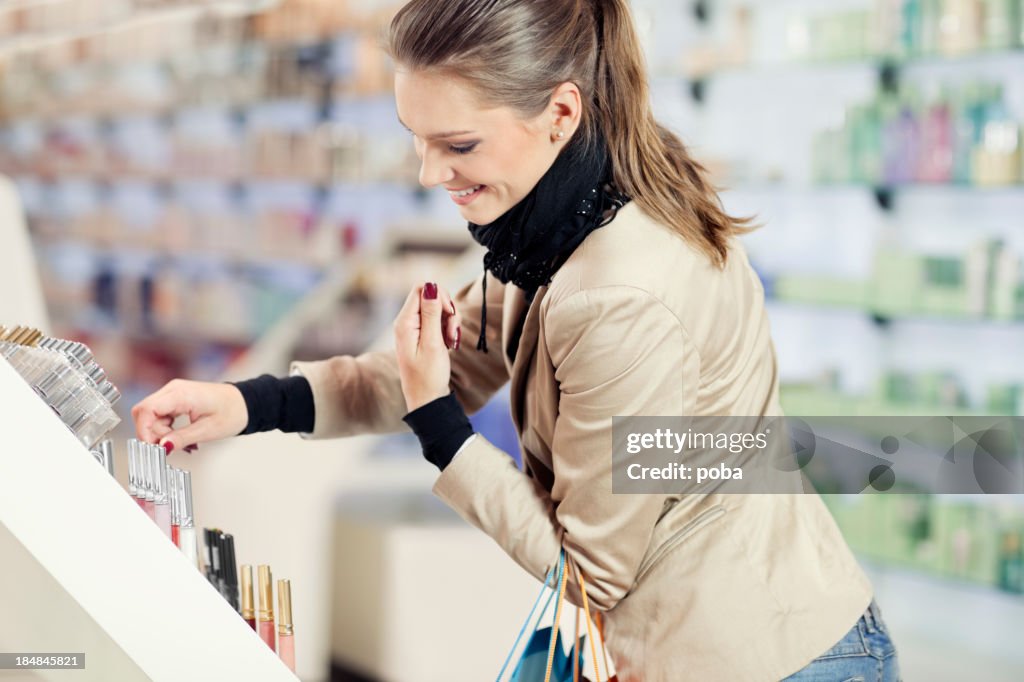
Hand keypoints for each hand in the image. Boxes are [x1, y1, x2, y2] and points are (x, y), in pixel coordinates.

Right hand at [131, 379, 248, 452]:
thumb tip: (162, 447)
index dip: (145, 431)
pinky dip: (165, 428)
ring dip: (159, 433)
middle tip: (167, 448)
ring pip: (150, 414)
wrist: (245, 403)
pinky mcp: (175, 398)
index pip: (147, 410)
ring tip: (179, 444)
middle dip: (151, 433)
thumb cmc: (232, 413)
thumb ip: (181, 438)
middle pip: (144, 412)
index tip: (154, 448)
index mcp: (180, 394)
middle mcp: (173, 389)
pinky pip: (159, 414)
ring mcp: (173, 392)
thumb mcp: (207, 430)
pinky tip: (178, 437)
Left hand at [394, 282, 461, 411]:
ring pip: (437, 309)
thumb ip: (432, 313)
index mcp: (404, 322)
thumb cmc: (428, 376)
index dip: (439, 296)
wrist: (428, 400)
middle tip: (452, 331)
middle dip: (447, 309)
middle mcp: (407, 322)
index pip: (421, 288)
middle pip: (430, 296)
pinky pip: (438, 321)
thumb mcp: (432, 343)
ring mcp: (415, 329)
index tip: (448, 314)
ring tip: (451, 341)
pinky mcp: (423, 335)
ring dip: (450, 321)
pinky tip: (449, 344)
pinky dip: (447, 329)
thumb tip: (430, 286)